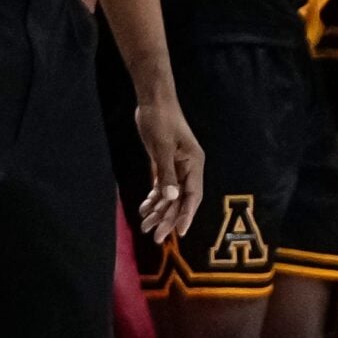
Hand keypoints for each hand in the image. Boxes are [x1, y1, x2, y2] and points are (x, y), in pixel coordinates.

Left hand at [133, 95, 205, 240]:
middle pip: (180, 199)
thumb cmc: (160, 120)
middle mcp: (188, 168)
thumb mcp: (162, 147)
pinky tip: (144, 209)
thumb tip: (171, 198)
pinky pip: (162, 186)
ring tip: (145, 226)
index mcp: (194, 163)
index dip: (187, 215)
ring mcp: (177, 166)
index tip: (180, 232)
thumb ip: (167, 173)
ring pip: (170, 195)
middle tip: (156, 237)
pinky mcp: (165, 163)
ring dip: (158, 211)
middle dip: (168, 218)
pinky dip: (154, 198)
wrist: (154, 100)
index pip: (192, 195)